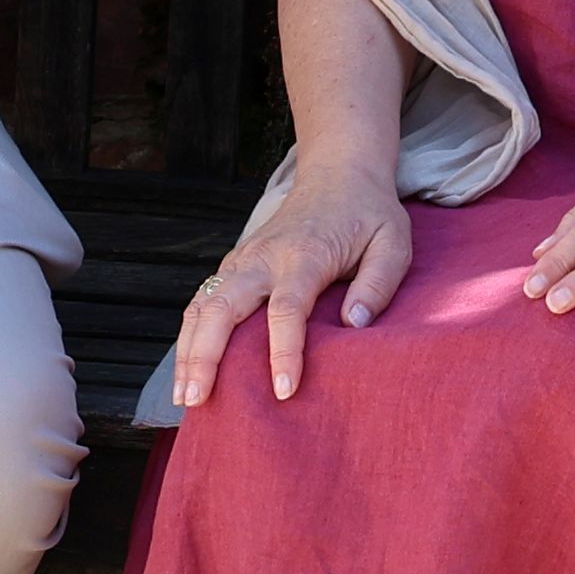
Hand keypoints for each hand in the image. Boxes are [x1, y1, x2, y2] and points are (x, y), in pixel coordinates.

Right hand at [177, 155, 416, 406]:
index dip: (284, 352)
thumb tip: (354, 324)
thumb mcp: (392, 244)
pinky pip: (202, 300)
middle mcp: (265, 257)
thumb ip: (378, 284)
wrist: (338, 173)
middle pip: (222, 307)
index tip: (284, 391)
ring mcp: (244, 259)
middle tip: (197, 400)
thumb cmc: (368, 214)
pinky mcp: (235, 264)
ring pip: (202, 305)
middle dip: (205, 356)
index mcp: (306, 254)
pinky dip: (188, 336)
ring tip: (182, 397)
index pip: (287, 309)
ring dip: (187, 350)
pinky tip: (186, 369)